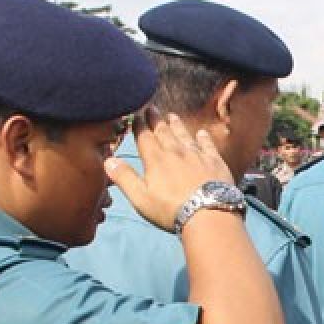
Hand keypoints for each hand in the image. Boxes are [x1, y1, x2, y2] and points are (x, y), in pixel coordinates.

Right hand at [105, 106, 235, 231]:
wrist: (209, 215)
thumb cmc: (171, 210)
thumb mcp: (141, 198)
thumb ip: (124, 178)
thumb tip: (108, 160)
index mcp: (156, 159)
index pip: (144, 136)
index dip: (138, 125)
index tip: (135, 115)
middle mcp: (176, 151)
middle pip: (163, 131)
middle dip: (155, 119)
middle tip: (151, 108)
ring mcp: (197, 155)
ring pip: (184, 135)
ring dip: (177, 124)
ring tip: (172, 116)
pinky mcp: (215, 162)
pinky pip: (208, 145)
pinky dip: (203, 138)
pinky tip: (202, 133)